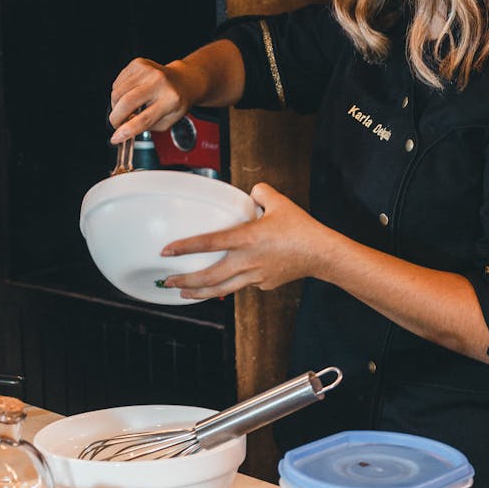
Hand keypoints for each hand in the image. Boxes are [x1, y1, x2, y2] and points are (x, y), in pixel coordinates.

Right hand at [109, 57, 198, 141]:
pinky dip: (118, 93)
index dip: (126, 130)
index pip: (144, 119)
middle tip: (116, 124)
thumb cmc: (175, 102)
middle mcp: (159, 82)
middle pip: (127, 102)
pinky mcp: (138, 63)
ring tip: (128, 108)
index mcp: (170, 100)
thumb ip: (146, 126)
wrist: (182, 80)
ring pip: (117, 92)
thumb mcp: (167, 121)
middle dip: (115, 117)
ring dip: (116, 105)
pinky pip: (117, 83)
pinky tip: (130, 94)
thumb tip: (123, 128)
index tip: (116, 138)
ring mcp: (148, 70)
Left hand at [160, 183, 332, 299]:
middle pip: (209, 277)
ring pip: (221, 289)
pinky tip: (224, 283)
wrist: (320, 253)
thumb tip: (251, 193)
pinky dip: (230, 285)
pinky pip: (242, 284)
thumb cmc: (301, 228)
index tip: (167, 250)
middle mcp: (247, 260)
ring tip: (184, 294)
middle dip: (184, 281)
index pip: (209, 243)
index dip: (185, 247)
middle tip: (167, 281)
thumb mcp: (279, 201)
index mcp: (247, 238)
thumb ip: (260, 193)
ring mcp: (255, 276)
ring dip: (200, 293)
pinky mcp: (264, 284)